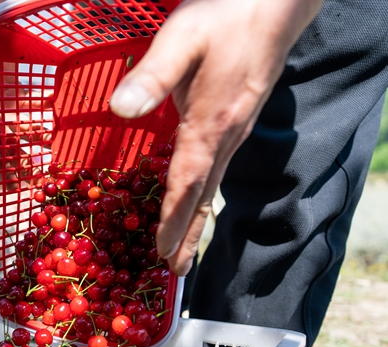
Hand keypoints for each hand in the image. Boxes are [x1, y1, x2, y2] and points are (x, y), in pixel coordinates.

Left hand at [109, 0, 322, 275]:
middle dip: (189, 236)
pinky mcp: (237, 121)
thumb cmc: (225, 16)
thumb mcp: (181, 38)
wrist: (275, 3)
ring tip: (186, 250)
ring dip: (198, 220)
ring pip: (213, 186)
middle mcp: (227, 136)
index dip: (172, 221)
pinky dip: (204, 196)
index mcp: (210, 125)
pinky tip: (197, 199)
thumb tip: (119, 109)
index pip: (186, 184)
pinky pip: (217, 170)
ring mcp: (236, 130)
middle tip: (175, 271)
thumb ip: (152, 76)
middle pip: (204, 197)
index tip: (162, 253)